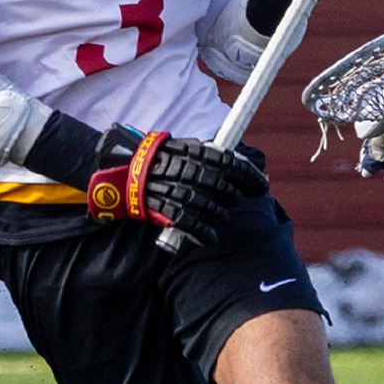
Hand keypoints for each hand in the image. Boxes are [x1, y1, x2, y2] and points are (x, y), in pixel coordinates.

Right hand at [86, 126, 267, 244]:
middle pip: (221, 186)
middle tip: (240, 199)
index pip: (228, 162)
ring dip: (221, 213)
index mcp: (191, 151)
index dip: (249, 176)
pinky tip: (210, 236)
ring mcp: (172, 189)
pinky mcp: (161, 208)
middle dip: (236, 195)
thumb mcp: (181, 146)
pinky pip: (188, 222)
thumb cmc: (156, 156)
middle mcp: (184, 169)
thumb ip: (207, 154)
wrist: (120, 167)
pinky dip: (202, 232)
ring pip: (207, 205)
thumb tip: (239, 161)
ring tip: (223, 216)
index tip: (262, 184)